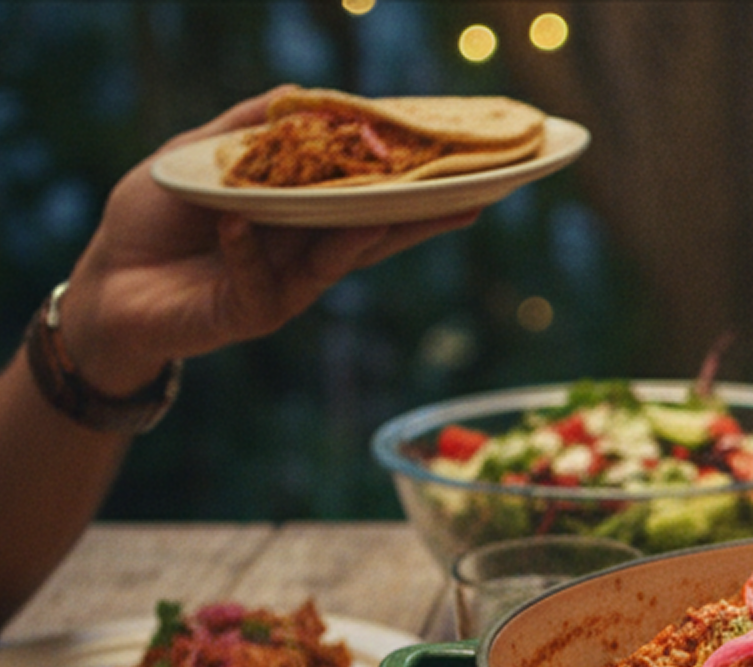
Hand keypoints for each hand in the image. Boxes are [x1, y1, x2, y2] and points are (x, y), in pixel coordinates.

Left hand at [54, 86, 478, 394]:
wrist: (108, 284)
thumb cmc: (151, 218)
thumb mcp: (194, 158)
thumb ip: (243, 130)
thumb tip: (296, 95)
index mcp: (299, 212)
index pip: (362, 194)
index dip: (404, 180)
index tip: (451, 161)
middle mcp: (305, 251)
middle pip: (375, 231)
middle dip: (423, 216)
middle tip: (473, 200)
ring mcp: (286, 285)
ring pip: (338, 260)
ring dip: (363, 237)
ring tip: (387, 213)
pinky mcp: (254, 313)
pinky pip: (262, 279)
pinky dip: (246, 250)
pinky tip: (231, 223)